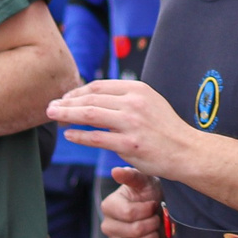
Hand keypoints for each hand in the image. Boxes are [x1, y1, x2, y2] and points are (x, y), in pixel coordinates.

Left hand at [49, 80, 209, 181]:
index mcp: (138, 89)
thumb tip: (95, 99)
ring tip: (53, 117)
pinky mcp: (129, 144)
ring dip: (67, 115)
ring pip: (89, 115)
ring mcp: (131, 123)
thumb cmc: (166, 130)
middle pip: (91, 99)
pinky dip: (79, 135)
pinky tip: (69, 135)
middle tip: (50, 107)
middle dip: (67, 102)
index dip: (78, 92)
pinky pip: (96, 138)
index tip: (66, 98)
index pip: (99, 86)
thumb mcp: (149, 103)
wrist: (187, 151)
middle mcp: (134, 103)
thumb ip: (125, 99)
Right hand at [102, 168, 165, 237]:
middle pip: (134, 231)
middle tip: (156, 217)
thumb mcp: (145, 181)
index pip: (128, 214)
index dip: (147, 210)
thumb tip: (116, 171)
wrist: (161, 212)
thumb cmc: (151, 193)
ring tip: (156, 228)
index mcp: (109, 206)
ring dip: (153, 237)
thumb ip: (131, 176)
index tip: (153, 204)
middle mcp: (108, 226)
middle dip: (152, 223)